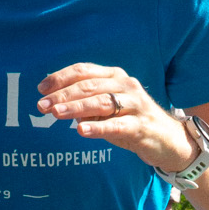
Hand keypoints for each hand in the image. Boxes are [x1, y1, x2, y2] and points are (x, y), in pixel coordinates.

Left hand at [35, 63, 198, 172]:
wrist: (167, 139)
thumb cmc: (130, 120)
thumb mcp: (106, 107)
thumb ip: (85, 102)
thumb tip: (54, 102)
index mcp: (115, 76)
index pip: (84, 71)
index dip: (60, 78)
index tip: (41, 89)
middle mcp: (126, 85)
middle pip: (89, 86)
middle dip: (63, 95)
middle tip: (42, 105)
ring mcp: (136, 104)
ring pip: (102, 102)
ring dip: (76, 107)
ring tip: (56, 114)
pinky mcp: (142, 125)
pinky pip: (117, 125)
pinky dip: (98, 127)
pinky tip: (81, 130)